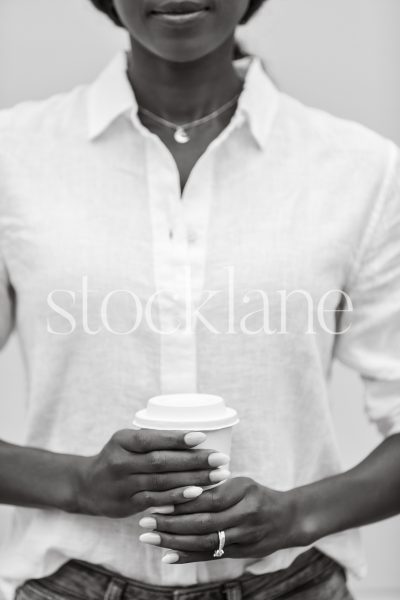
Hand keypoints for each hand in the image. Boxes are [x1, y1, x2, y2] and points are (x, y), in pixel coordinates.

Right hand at [74, 429, 229, 517]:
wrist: (86, 486)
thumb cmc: (118, 457)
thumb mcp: (126, 441)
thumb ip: (152, 439)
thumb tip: (196, 435)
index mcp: (122, 440)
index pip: (151, 438)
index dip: (176, 438)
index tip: (202, 436)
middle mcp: (120, 462)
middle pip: (161, 461)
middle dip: (194, 460)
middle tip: (220, 459)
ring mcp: (123, 484)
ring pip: (161, 482)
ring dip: (192, 479)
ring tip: (217, 476)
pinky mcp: (127, 504)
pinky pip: (155, 500)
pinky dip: (176, 497)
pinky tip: (196, 494)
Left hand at [138, 477, 299, 562]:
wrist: (288, 519)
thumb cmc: (258, 495)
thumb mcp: (241, 482)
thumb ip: (215, 486)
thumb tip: (178, 489)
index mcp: (244, 491)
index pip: (208, 499)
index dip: (182, 502)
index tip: (157, 501)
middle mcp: (246, 515)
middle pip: (204, 523)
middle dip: (171, 524)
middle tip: (146, 522)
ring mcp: (244, 536)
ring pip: (205, 541)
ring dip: (175, 542)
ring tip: (150, 538)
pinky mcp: (241, 552)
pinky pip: (212, 555)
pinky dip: (188, 556)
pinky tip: (168, 556)